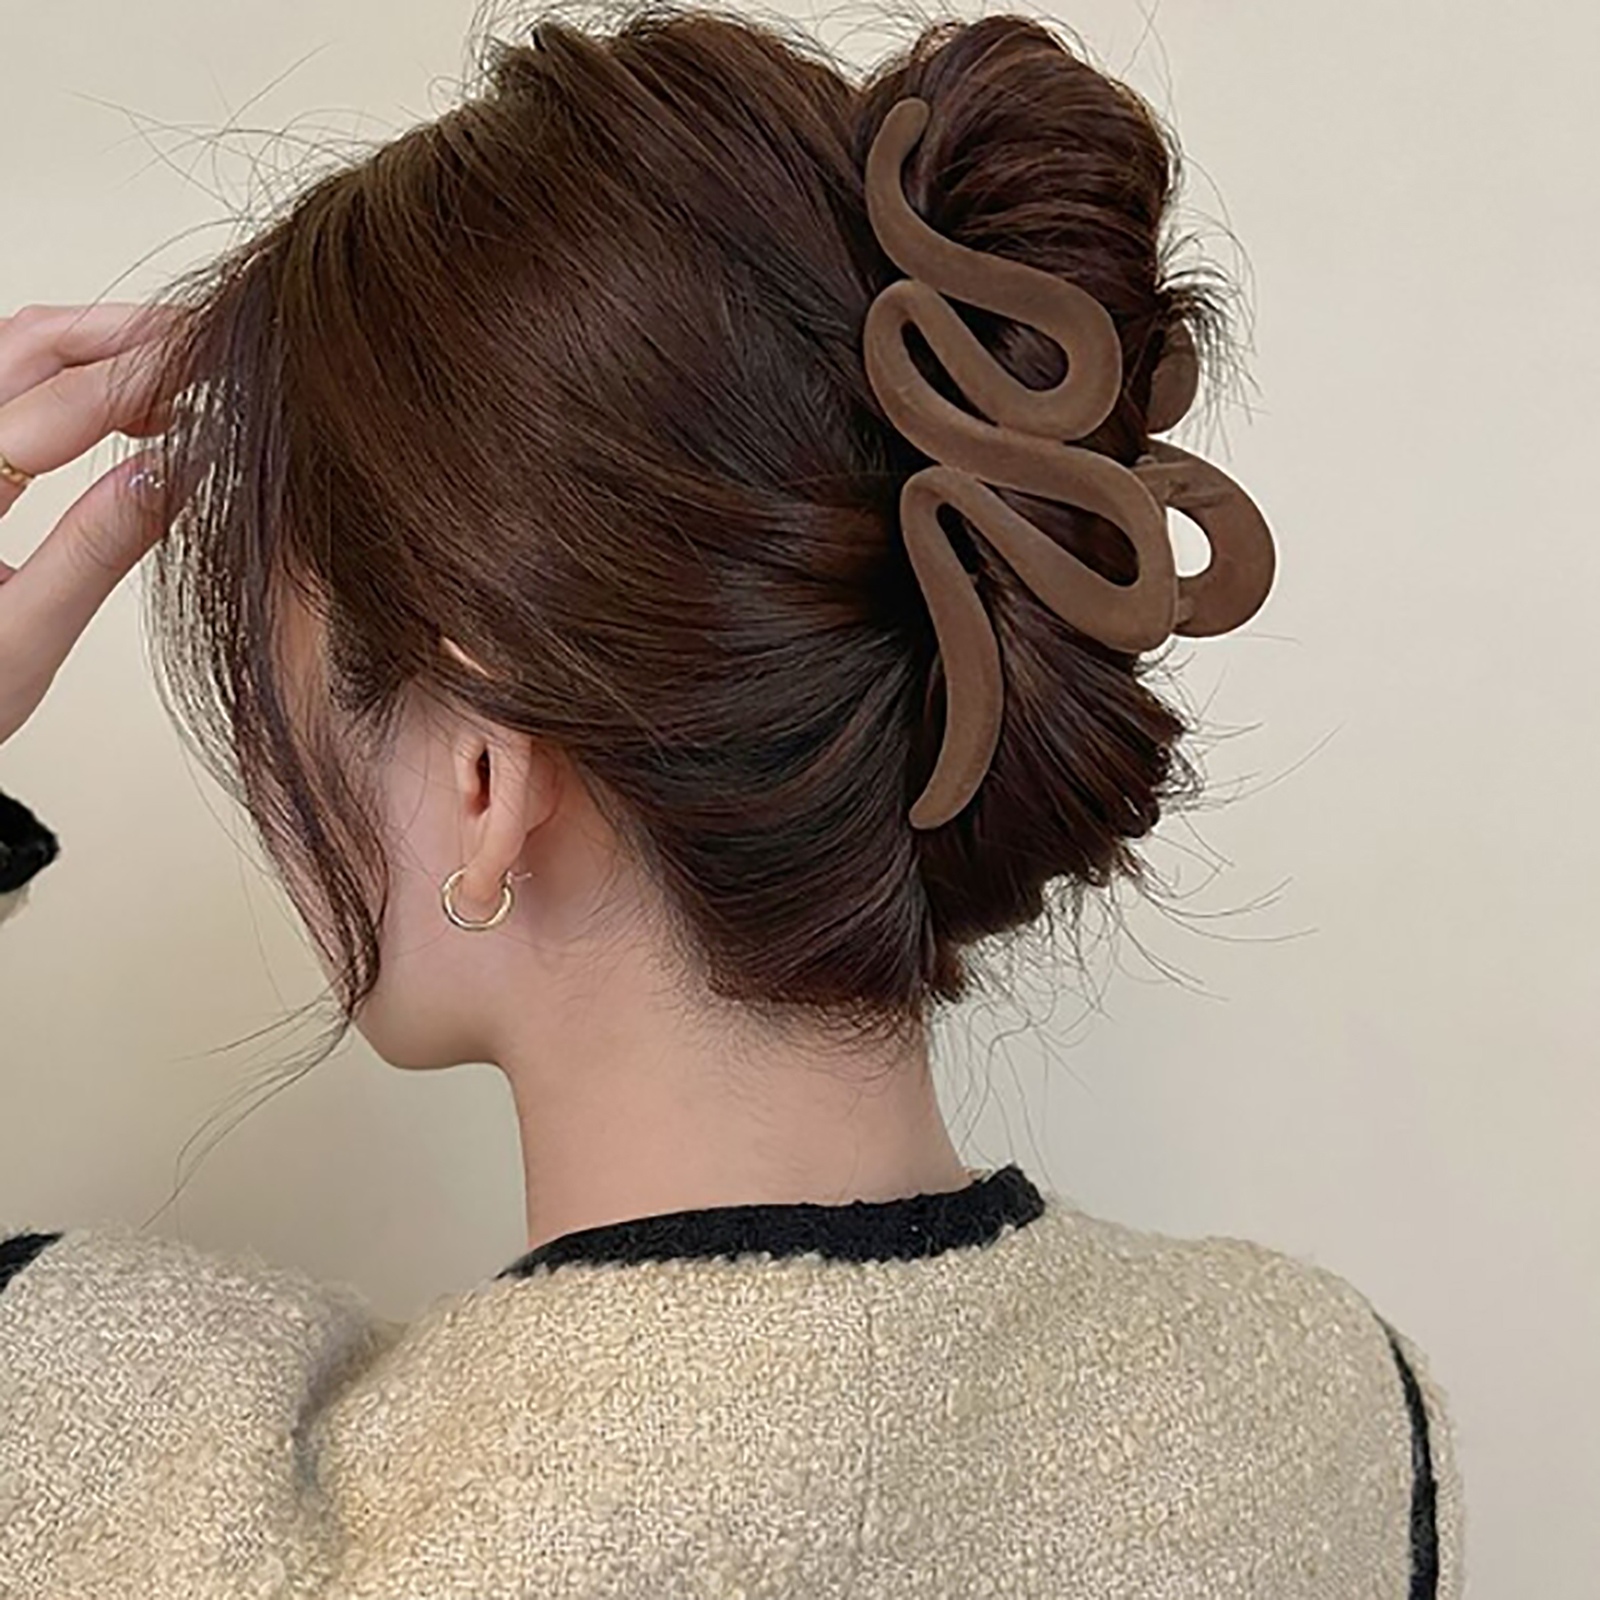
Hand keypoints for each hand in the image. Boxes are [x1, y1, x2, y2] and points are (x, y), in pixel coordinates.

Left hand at [0, 302, 186, 746]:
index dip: (156, 372)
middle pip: (36, 343)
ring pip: (20, 351)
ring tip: (190, 379)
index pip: (71, 400)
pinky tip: (140, 411)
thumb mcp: (22, 642)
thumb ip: (94, 553)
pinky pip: (11, 387)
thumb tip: (177, 475)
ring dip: (106, 348)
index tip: (227, 360)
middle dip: (132, 334)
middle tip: (218, 346)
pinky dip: (79, 377)